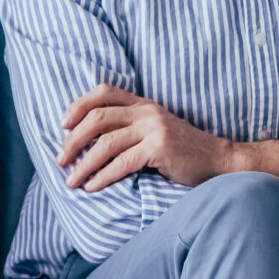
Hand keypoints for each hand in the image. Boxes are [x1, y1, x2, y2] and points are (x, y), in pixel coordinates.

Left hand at [58, 85, 234, 191]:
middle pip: (97, 118)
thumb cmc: (183, 152)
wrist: (219, 161)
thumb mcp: (155, 130)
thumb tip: (89, 142)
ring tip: (71, 181)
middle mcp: (147, 112)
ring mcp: (154, 129)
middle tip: (60, 160)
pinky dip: (103, 177)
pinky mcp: (160, 149)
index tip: (62, 125)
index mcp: (143, 104)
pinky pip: (122, 163)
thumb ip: (130, 127)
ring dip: (83, 164)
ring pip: (106, 143)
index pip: (103, 92)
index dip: (78, 105)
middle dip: (73, 140)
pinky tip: (92, 187)